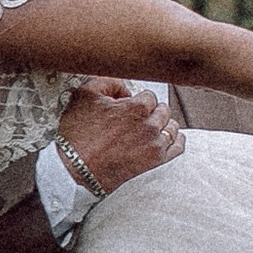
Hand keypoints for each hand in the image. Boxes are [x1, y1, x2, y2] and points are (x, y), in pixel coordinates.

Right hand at [55, 80, 182, 195]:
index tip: (128, 107)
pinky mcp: (156, 162)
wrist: (74, 171)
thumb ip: (108, 81)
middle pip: (162, 111)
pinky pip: (177, 147)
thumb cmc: (77, 136)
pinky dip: (174, 141)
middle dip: (150, 112)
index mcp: (136, 107)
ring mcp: (155, 145)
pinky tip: (165, 140)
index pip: (149, 96)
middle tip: (136, 119)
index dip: (136, 100)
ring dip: (162, 125)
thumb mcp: (85, 95)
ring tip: (149, 130)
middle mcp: (150, 125)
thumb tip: (123, 86)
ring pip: (172, 127)